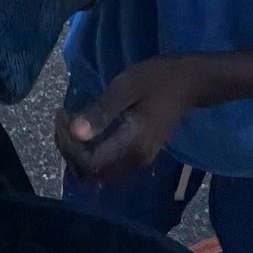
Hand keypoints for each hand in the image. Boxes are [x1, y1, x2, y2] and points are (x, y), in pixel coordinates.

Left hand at [54, 57, 204, 183]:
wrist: (189, 83)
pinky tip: (85, 129)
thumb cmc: (158, 79)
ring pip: (96, 172)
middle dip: (69, 150)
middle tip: (63, 118)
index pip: (88, 163)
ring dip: (77, 152)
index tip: (62, 114)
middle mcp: (135, 162)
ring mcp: (138, 162)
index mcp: (132, 145)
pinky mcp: (138, 156)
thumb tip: (75, 133)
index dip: (69, 144)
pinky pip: (105, 165)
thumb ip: (101, 112)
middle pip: (90, 173)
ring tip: (70, 122)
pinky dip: (89, 152)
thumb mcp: (126, 87)